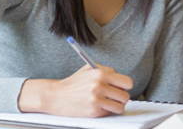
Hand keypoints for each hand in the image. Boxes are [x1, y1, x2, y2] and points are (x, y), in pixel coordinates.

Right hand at [18, 64, 132, 117]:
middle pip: (126, 96)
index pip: (127, 82)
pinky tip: (97, 106)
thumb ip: (105, 70)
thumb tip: (119, 77)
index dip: (124, 86)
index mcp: (100, 73)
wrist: (55, 95)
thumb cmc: (73, 83)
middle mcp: (99, 86)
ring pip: (120, 107)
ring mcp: (97, 99)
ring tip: (107, 103)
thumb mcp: (88, 69)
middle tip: (113, 97)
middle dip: (121, 97)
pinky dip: (106, 111)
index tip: (120, 87)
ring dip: (115, 106)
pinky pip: (109, 113)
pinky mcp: (94, 111)